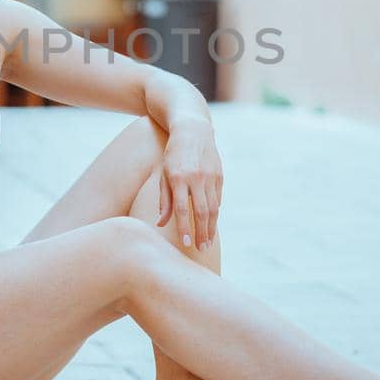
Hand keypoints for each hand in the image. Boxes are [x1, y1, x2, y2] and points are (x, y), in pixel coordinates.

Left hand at [155, 120, 223, 251]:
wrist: (192, 130)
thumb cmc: (173, 156)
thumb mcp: (164, 175)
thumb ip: (164, 200)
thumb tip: (160, 224)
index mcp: (179, 178)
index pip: (183, 209)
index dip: (184, 228)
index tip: (185, 243)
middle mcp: (196, 178)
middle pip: (201, 211)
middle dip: (202, 232)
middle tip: (201, 249)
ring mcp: (210, 176)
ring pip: (213, 207)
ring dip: (211, 226)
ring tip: (207, 242)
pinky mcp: (219, 175)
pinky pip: (218, 198)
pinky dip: (215, 212)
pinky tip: (212, 224)